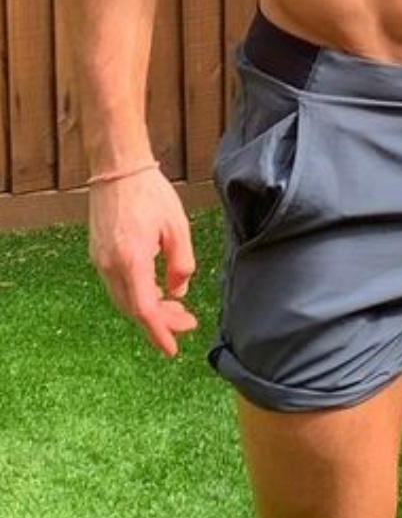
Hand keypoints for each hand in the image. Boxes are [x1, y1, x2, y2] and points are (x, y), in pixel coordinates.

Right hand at [89, 165, 198, 356]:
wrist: (117, 168)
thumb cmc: (150, 193)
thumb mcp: (178, 229)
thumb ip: (181, 265)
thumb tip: (178, 291)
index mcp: (131, 260)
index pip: (144, 309)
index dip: (159, 332)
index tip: (172, 349)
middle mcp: (109, 265)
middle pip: (133, 308)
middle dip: (160, 321)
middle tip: (187, 323)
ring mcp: (99, 259)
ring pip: (123, 298)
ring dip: (149, 308)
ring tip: (176, 308)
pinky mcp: (97, 252)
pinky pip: (117, 284)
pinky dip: (137, 293)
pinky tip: (156, 289)